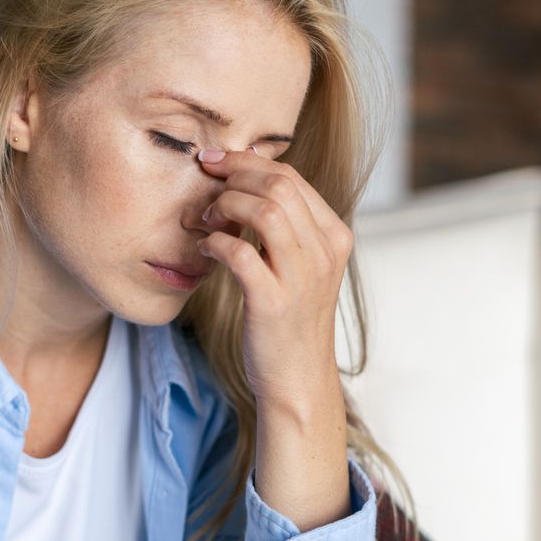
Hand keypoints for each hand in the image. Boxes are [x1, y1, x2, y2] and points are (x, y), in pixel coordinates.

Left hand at [195, 147, 352, 416]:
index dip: (249, 162)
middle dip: (235, 174)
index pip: (293, 178)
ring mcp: (302, 278)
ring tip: (207, 217)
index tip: (217, 161)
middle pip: (280, 186)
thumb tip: (247, 181)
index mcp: (334, 237)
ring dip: (227, 205)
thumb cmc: (291, 321)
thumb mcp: (302, 268)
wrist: (298, 378)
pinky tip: (206, 248)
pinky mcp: (273, 302)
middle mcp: (324, 253)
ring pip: (266, 211)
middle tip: (206, 180)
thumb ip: (287, 228)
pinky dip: (216, 243)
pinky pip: (241, 253)